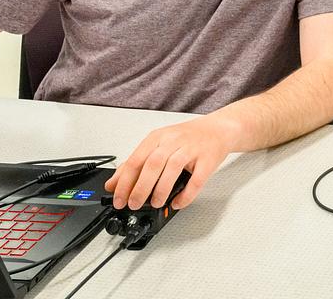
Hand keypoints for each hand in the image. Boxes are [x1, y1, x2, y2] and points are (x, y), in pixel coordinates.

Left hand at [104, 114, 238, 210]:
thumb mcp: (159, 145)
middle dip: (140, 188)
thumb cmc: (187, 139)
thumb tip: (113, 184)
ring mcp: (192, 149)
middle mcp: (174, 141)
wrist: (219, 129)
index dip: (124, 182)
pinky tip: (178, 202)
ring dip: (161, 190)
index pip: (136, 160)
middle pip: (152, 164)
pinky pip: (196, 180)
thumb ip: (136, 163)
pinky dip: (186, 195)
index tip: (118, 199)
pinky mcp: (208, 160)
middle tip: (134, 204)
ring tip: (155, 203)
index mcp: (158, 137)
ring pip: (172, 169)